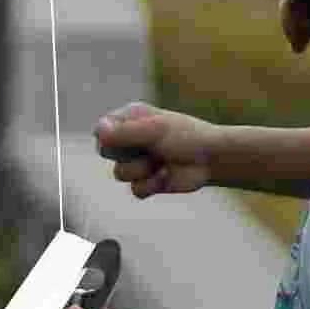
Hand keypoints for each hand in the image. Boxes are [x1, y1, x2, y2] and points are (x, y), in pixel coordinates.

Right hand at [95, 102, 213, 197]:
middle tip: (149, 147)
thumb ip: (125, 132)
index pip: (102, 130)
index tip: (126, 139)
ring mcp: (138, 161)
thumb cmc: (186, 137)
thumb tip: (98, 131)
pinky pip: (135, 189)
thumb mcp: (155, 130)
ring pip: (120, 173)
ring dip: (143, 170)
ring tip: (162, 162)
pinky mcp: (146, 182)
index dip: (108, 138)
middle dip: (127, 153)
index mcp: (131, 119)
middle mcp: (131, 139)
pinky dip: (152, 184)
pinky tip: (167, 175)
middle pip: (106, 152)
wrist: (212, 159)